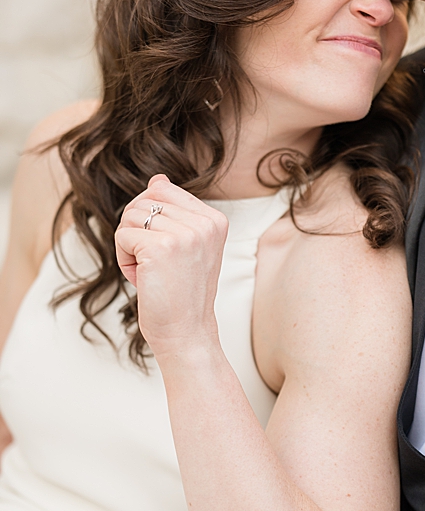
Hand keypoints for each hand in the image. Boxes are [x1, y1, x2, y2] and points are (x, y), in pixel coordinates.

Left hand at [114, 175, 227, 356]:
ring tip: (151, 271)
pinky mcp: (160, 247)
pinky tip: (144, 278)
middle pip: (143, 201)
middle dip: (137, 232)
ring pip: (129, 217)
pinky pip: (121, 236)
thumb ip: (175, 211)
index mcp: (216, 220)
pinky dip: (123, 259)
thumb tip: (157, 178)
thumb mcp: (188, 246)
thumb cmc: (182, 293)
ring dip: (129, 246)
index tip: (168, 250)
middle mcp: (205, 223)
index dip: (151, 219)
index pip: (163, 189)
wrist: (187, 332)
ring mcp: (185, 234)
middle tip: (156, 264)